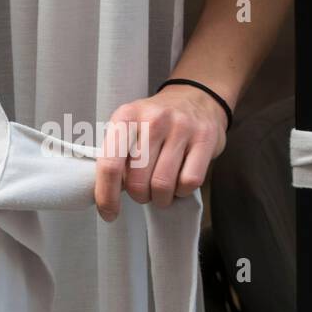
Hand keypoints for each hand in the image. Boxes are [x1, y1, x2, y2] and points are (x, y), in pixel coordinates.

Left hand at [94, 83, 228, 221]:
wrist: (196, 97)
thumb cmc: (157, 121)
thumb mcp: (130, 126)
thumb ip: (117, 155)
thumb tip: (107, 193)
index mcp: (126, 116)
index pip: (110, 165)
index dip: (107, 196)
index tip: (108, 213)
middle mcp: (153, 119)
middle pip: (137, 182)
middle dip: (140, 196)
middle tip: (144, 191)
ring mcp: (181, 127)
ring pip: (163, 185)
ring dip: (160, 198)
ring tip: (162, 189)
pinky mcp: (205, 139)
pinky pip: (189, 182)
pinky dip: (182, 191)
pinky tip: (179, 181)